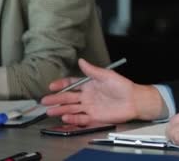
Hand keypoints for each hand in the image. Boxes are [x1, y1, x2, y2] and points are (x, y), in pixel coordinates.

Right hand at [41, 58, 163, 124]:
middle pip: (68, 98)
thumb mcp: (107, 75)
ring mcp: (90, 107)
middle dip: (56, 99)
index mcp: (89, 84)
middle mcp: (88, 96)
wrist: (134, 100)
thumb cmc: (123, 86)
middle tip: (45, 101)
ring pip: (72, 108)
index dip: (61, 85)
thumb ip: (92, 70)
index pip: (72, 84)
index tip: (52, 86)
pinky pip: (81, 118)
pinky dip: (73, 118)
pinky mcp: (94, 117)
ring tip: (50, 111)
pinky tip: (65, 117)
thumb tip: (81, 60)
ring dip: (61, 110)